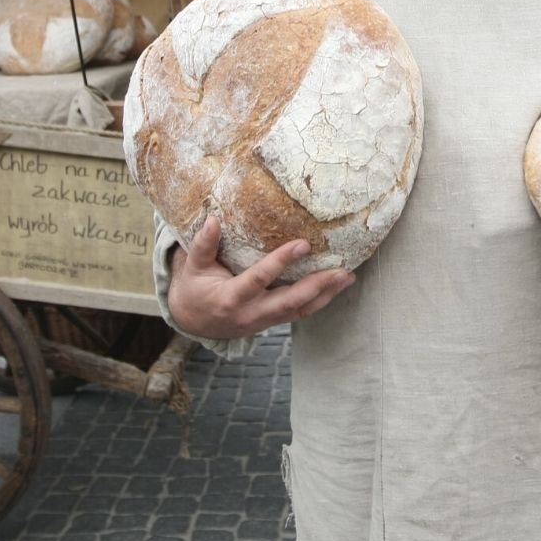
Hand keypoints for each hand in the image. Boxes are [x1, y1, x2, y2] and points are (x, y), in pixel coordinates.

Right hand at [167, 216, 355, 338]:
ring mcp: (264, 321)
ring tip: (348, 277)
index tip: (303, 244)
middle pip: (290, 302)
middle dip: (317, 286)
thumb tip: (212, 219)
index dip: (281, 262)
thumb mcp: (192, 267)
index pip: (259, 279)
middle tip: (341, 270)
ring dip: (326, 295)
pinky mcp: (273, 322)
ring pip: (300, 311)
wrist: (193, 322)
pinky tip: (337, 286)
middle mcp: (251, 314)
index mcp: (231, 299)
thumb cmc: (194, 289)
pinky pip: (300, 313)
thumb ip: (202, 245)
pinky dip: (320, 300)